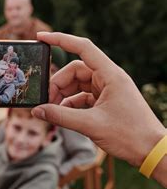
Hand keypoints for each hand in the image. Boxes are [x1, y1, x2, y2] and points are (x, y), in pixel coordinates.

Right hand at [32, 32, 165, 170]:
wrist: (151, 150)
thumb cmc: (130, 135)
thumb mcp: (91, 125)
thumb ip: (61, 116)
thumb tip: (37, 111)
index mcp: (110, 75)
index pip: (82, 48)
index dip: (60, 40)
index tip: (41, 37)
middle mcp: (109, 78)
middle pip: (74, 71)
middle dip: (57, 84)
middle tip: (45, 102)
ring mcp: (107, 90)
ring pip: (77, 85)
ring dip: (62, 96)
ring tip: (52, 111)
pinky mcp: (105, 102)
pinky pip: (82, 97)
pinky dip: (70, 105)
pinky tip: (62, 116)